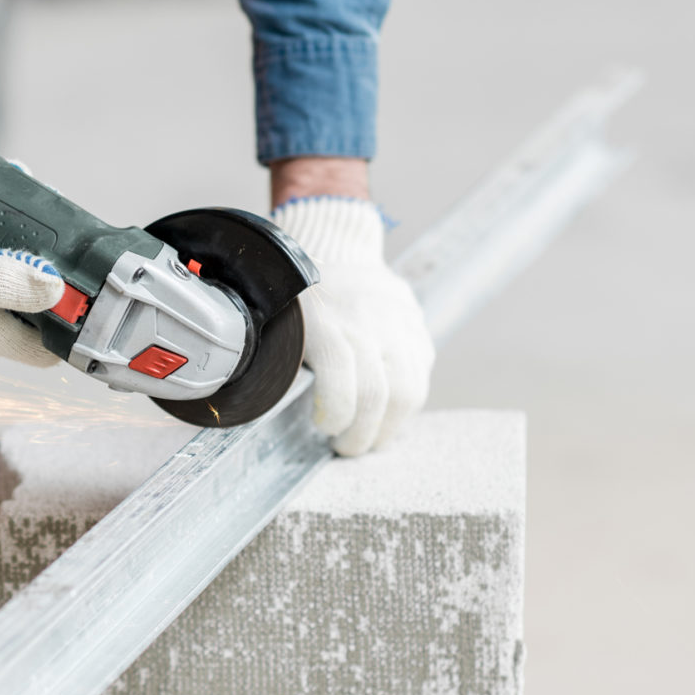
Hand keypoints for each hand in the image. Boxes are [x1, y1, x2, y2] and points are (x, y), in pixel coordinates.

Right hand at [0, 172, 63, 364]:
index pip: (41, 350)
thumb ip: (1, 279)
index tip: (90, 287)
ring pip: (1, 285)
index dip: (69, 324)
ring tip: (24, 212)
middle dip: (47, 278)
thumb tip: (55, 294)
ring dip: (19, 254)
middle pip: (25, 313)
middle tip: (58, 235)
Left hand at [271, 193, 433, 455]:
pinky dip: (406, 401)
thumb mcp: (276, 322)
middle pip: (381, 393)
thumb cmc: (296, 296)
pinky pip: (420, 373)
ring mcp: (398, 322)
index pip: (343, 379)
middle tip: (347, 448)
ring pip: (410, 389)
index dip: (337, 414)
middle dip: (364, 433)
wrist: (336, 246)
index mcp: (326, 320)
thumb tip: (274, 409)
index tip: (324, 427)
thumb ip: (280, 363)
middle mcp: (368, 321)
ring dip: (391, 426)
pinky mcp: (416, 325)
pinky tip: (386, 412)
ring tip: (371, 439)